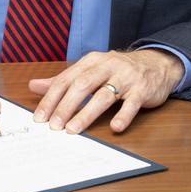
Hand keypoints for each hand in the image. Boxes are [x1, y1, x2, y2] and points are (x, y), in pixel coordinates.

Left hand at [28, 49, 183, 133]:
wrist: (157, 64)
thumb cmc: (118, 70)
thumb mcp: (90, 70)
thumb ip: (64, 79)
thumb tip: (34, 86)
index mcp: (90, 62)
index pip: (66, 79)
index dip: (51, 98)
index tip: (40, 117)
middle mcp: (107, 66)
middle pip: (82, 86)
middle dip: (66, 106)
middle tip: (54, 126)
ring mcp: (126, 77)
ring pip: (104, 95)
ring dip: (87, 113)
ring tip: (74, 129)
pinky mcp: (142, 90)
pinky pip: (132, 103)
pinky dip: (123, 115)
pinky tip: (114, 127)